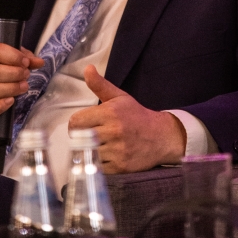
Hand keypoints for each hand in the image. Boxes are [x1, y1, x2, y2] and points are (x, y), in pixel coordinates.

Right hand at [0, 44, 44, 132]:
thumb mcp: (0, 58)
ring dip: (11, 89)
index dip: (14, 56)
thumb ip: (21, 57)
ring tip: (24, 87)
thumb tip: (39, 62)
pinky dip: (1, 105)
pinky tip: (11, 100)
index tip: (26, 63)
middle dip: (14, 74)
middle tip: (26, 75)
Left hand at [67, 65, 186, 173]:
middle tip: (86, 138)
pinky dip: (99, 164)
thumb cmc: (137, 116)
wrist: (162, 137)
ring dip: (89, 152)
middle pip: (79, 139)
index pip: (76, 122)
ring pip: (88, 154)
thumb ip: (100, 85)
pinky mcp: (121, 167)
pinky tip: (106, 157)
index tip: (81, 126)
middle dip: (80, 139)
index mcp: (110, 112)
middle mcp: (113, 131)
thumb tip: (87, 68)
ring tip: (98, 147)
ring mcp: (118, 150)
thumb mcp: (120, 97)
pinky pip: (98, 168)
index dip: (75, 124)